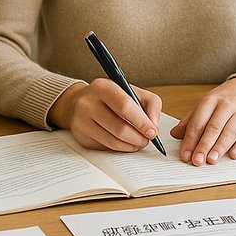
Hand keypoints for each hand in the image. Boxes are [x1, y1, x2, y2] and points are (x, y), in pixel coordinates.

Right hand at [47, 79, 161, 151]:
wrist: (81, 101)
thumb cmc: (112, 97)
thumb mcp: (133, 91)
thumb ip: (151, 104)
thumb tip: (154, 126)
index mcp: (102, 87)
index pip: (124, 106)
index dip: (141, 122)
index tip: (152, 132)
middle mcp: (87, 103)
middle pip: (119, 128)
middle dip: (138, 138)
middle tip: (147, 140)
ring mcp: (81, 121)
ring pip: (113, 141)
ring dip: (130, 146)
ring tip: (138, 142)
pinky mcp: (80, 136)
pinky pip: (105, 148)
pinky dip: (119, 148)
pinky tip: (124, 143)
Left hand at [170, 77, 235, 165]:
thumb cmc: (223, 101)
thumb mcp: (204, 105)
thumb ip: (190, 120)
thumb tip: (175, 134)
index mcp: (210, 101)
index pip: (198, 123)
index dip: (190, 140)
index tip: (185, 155)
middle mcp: (226, 106)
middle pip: (213, 127)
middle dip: (203, 146)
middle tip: (196, 161)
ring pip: (229, 131)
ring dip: (220, 147)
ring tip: (211, 160)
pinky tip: (234, 155)